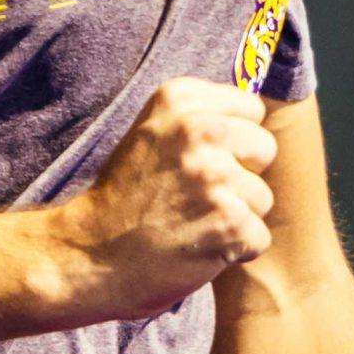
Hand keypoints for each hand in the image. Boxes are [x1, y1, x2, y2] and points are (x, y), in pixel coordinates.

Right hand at [52, 77, 277, 321]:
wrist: (89, 255)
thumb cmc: (125, 197)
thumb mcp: (152, 133)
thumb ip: (199, 116)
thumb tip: (255, 115)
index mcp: (178, 98)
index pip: (250, 109)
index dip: (231, 141)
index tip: (197, 161)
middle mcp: (198, 128)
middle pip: (264, 148)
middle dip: (240, 175)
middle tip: (196, 196)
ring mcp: (213, 174)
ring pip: (262, 197)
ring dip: (235, 217)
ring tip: (191, 223)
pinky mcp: (227, 220)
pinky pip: (258, 237)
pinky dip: (234, 251)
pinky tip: (197, 248)